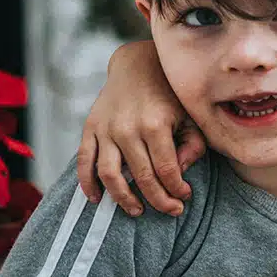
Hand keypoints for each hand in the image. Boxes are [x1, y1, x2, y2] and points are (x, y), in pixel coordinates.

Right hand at [77, 40, 206, 216]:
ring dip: (123, 199)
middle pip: (142, 177)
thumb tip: (180, 173)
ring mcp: (106, 129)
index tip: (184, 198)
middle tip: (171, 211)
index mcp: (156, 124)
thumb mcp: (190, 116)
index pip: (167, 170)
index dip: (176, 189)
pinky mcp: (90, 128)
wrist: (138, 65)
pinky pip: (84, 161)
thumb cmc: (170, 94)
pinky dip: (87, 183)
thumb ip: (193, 145)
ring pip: (110, 175)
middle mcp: (128, 129)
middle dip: (159, 200)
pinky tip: (96, 199)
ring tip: (137, 211)